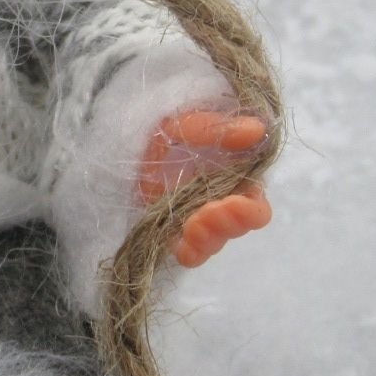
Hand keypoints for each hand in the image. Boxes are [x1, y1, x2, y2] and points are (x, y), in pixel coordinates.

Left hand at [137, 108, 271, 268]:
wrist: (117, 145)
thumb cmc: (154, 129)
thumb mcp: (181, 121)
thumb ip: (216, 127)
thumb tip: (257, 129)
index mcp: (233, 175)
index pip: (256, 204)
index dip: (250, 210)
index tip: (232, 202)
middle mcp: (220, 201)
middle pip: (239, 227)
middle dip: (227, 224)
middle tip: (205, 213)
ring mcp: (197, 220)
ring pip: (217, 242)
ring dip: (209, 236)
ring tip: (191, 224)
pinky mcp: (174, 234)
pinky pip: (192, 254)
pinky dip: (192, 251)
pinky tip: (182, 241)